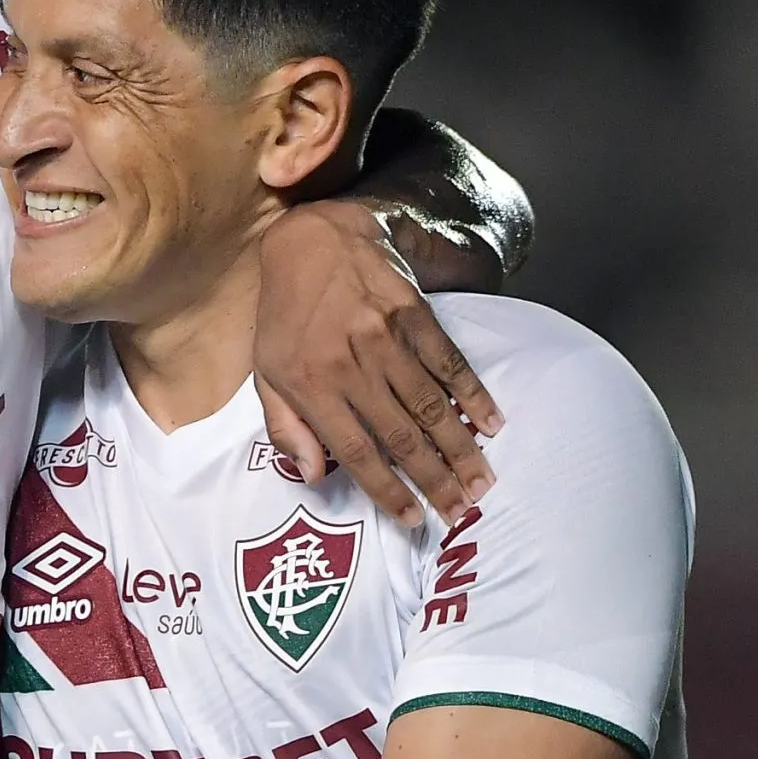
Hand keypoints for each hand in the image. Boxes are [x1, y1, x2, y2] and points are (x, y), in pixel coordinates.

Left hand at [255, 199, 505, 527]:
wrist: (313, 240)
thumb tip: (310, 477)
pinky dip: (473, 395)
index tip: (414, 518)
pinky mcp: (412, 314)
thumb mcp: (266, 372)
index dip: (387, 490)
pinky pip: (448, 362)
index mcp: (309, 385)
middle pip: (400, 436)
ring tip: (482, 483)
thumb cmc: (285, 316)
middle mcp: (349, 365)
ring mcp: (384, 338)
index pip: (354, 451)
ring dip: (459, 449)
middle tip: (461, 513)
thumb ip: (284, 428)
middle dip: (434, 480)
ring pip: (429, 406)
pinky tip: (492, 424)